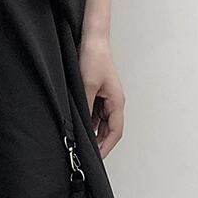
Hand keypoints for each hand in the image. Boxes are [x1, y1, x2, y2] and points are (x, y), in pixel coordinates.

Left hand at [79, 35, 124, 158]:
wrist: (92, 40)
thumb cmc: (94, 58)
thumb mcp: (87, 86)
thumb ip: (86, 108)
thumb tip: (84, 127)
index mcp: (117, 102)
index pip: (115, 132)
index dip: (106, 147)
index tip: (96, 158)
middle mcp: (114, 102)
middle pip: (109, 131)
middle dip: (99, 143)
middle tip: (86, 155)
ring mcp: (106, 99)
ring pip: (102, 124)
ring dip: (94, 134)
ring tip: (82, 144)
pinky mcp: (98, 95)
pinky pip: (95, 115)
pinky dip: (89, 123)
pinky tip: (80, 128)